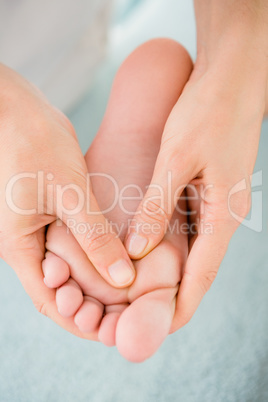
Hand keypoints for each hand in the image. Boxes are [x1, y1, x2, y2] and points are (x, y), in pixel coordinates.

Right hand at [0, 64, 134, 330]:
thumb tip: (122, 279)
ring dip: (94, 284)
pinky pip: (72, 245)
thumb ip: (94, 237)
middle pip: (60, 290)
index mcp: (19, 246)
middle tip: (125, 317)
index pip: (50, 300)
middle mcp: (26, 243)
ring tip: (128, 296)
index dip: (79, 321)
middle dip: (90, 307)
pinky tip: (117, 261)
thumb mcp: (68, 192)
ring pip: (68, 269)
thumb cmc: (33, 142)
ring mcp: (38, 229)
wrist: (16, 107)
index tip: (111, 331)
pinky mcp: (51, 213)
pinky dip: (93, 257)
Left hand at [125, 68, 265, 330]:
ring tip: (144, 290)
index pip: (203, 274)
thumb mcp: (177, 159)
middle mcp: (224, 215)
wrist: (232, 80)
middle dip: (174, 293)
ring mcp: (219, 203)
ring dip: (173, 270)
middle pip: (199, 267)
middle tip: (144, 314)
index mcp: (224, 213)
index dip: (182, 304)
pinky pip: (192, 226)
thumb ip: (159, 206)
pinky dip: (173, 243)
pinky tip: (153, 249)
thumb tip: (138, 249)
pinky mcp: (209, 190)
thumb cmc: (207, 113)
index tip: (161, 328)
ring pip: (195, 248)